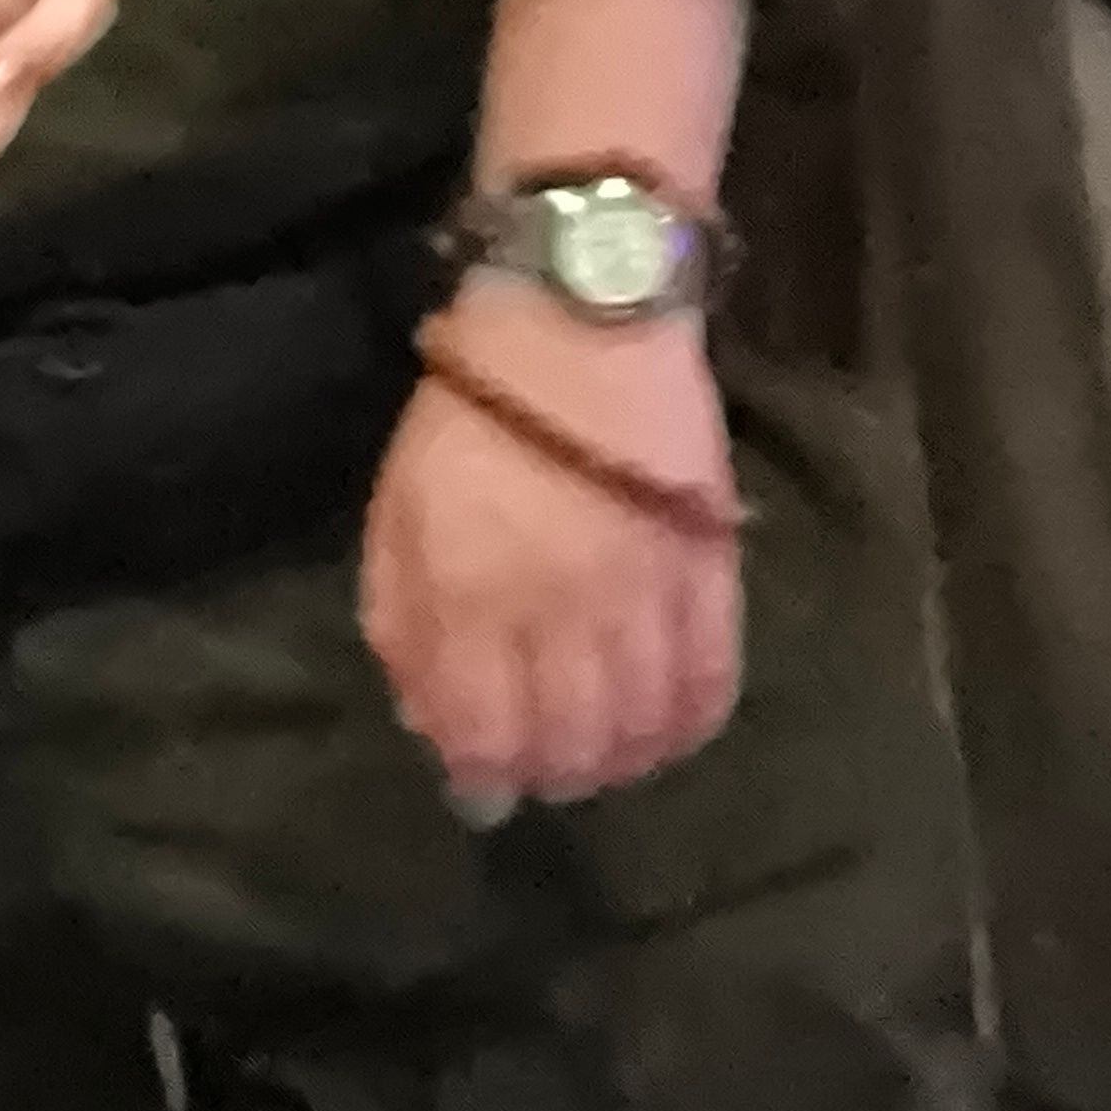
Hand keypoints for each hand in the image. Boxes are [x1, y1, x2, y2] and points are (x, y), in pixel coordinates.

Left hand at [360, 275, 744, 811]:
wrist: (582, 324)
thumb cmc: (474, 421)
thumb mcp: (398, 516)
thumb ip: (404, 626)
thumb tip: (434, 725)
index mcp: (469, 592)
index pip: (485, 735)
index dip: (486, 778)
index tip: (487, 786)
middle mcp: (559, 608)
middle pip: (571, 747)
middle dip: (556, 777)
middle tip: (550, 773)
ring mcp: (641, 594)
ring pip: (642, 728)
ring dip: (622, 762)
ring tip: (607, 758)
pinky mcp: (708, 572)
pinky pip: (711, 680)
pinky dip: (690, 724)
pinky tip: (668, 731)